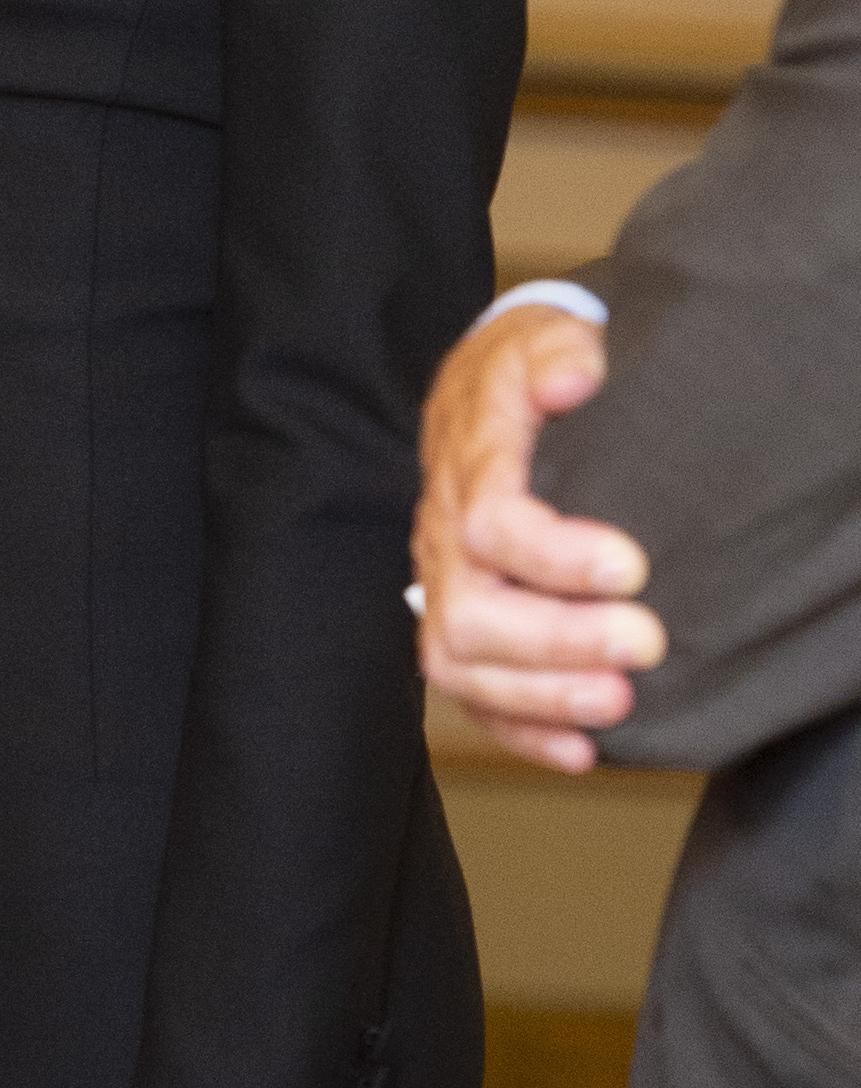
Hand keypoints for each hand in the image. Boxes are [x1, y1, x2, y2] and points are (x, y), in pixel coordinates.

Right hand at [413, 302, 661, 770]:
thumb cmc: (530, 368)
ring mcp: (442, 584)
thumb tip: (572, 378)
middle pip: (467, 612)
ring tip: (619, 703)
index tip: (632, 566)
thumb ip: (560, 350)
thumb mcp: (548, 337)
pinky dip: (523, 730)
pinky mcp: (459, 623)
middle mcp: (441, 533)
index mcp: (468, 461)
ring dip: (540, 695)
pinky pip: (470, 693)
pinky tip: (581, 750)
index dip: (554, 557)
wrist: (488, 389)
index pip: (488, 522)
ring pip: (457, 662)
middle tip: (645, 644)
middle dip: (556, 642)